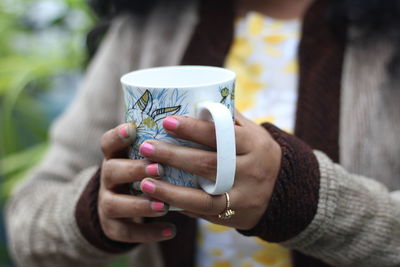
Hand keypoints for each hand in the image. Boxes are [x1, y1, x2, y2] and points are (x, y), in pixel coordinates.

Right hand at [98, 122, 174, 242]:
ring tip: (164, 206)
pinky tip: (171, 230)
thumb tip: (193, 126)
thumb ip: (160, 147)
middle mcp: (107, 178)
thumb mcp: (146, 158)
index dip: (117, 135)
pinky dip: (148, 232)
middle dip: (134, 170)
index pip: (108, 143)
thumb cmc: (145, 174)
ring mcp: (106, 203)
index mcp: (116, 157)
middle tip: (159, 169)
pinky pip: (125, 232)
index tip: (132, 129)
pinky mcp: (112, 226)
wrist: (123, 209)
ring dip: (139, 205)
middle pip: (111, 171)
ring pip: (114, 204)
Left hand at [137, 111, 281, 229]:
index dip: (194, 128)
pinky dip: (181, 205)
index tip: (167, 121)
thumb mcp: (253, 133)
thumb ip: (228, 118)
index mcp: (254, 144)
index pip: (222, 135)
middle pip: (209, 163)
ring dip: (171, 188)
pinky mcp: (232, 214)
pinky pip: (203, 212)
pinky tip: (159, 199)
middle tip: (146, 147)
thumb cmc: (258, 153)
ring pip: (204, 194)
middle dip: (174, 155)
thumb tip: (195, 97)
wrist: (285, 190)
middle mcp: (250, 170)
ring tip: (144, 179)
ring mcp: (241, 195)